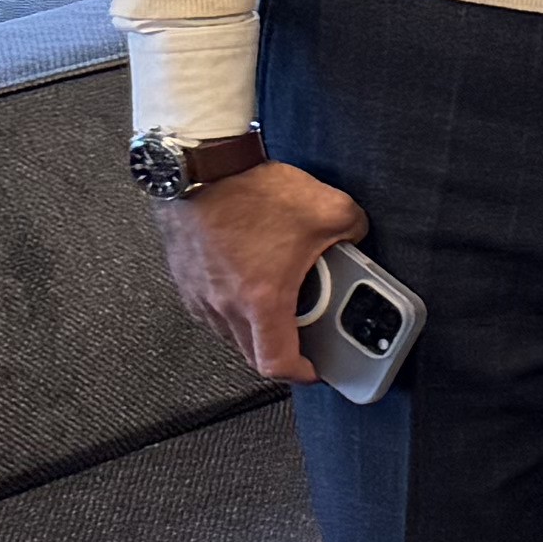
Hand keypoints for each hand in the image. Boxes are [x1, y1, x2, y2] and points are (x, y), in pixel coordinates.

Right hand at [159, 160, 366, 385]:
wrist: (200, 168)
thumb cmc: (253, 191)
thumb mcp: (330, 210)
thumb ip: (355, 235)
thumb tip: (358, 243)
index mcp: (260, 299)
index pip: (276, 363)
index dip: (301, 374)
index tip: (317, 370)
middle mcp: (223, 306)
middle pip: (252, 354)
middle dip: (282, 352)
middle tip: (306, 337)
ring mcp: (198, 295)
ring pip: (229, 333)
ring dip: (256, 330)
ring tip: (281, 307)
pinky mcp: (183, 279)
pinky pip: (210, 310)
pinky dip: (233, 309)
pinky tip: (251, 285)